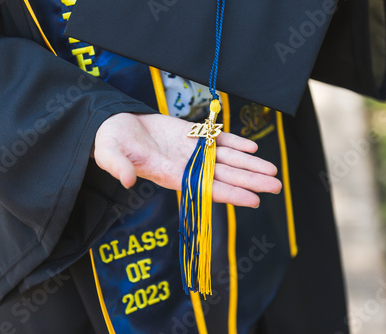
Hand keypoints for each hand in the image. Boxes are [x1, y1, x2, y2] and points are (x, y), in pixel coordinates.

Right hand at [93, 113, 281, 207]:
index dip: (230, 194)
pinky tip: (252, 146)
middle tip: (277, 186)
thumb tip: (125, 181)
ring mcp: (191, 151)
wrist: (114, 125)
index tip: (254, 200)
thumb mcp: (108, 153)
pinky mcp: (191, 135)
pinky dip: (235, 142)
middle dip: (250, 181)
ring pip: (226, 159)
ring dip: (250, 163)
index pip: (205, 188)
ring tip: (272, 170)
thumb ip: (116, 166)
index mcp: (170, 175)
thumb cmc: (109, 142)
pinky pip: (217, 140)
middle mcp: (186, 166)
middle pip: (224, 176)